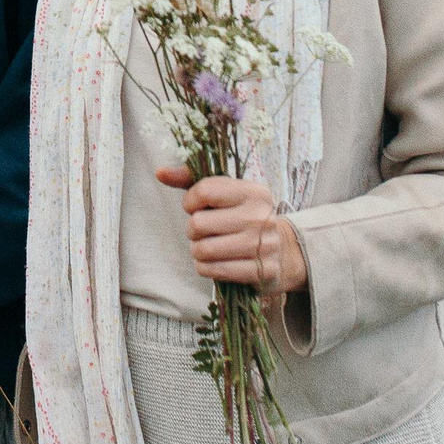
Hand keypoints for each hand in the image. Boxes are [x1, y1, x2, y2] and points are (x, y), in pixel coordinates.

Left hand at [156, 166, 306, 293]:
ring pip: (203, 250)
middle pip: (198, 223)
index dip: (190, 202)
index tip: (196, 207)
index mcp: (253, 191)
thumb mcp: (224, 193)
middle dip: (193, 230)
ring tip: (209, 247)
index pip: (204, 191)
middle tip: (204, 231)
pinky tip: (214, 262)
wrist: (283, 251)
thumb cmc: (242, 217)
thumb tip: (159, 172)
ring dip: (198, 250)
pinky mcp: (262, 271)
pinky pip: (214, 270)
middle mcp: (261, 216)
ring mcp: (264, 245)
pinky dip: (206, 267)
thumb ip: (191, 179)